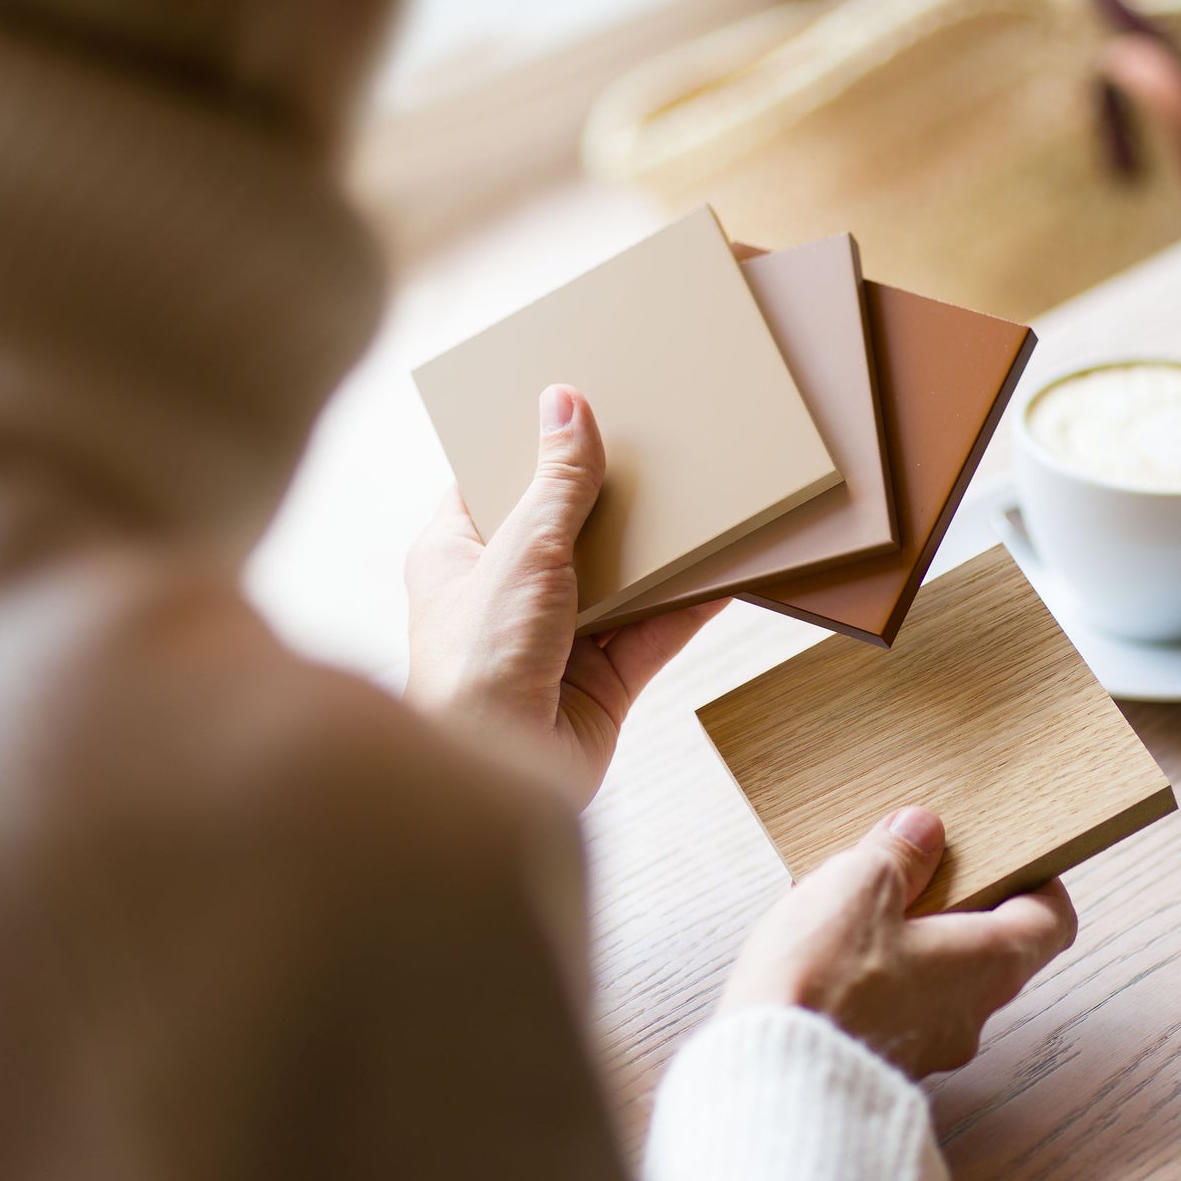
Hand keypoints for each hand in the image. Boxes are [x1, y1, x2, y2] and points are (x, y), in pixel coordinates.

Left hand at [405, 384, 725, 807]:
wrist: (497, 778)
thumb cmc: (475, 666)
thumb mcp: (522, 552)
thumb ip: (555, 483)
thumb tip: (564, 402)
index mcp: (454, 554)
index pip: (494, 484)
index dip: (534, 447)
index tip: (582, 405)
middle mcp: (502, 593)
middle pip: (567, 529)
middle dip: (614, 496)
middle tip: (660, 442)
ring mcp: (554, 638)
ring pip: (618, 579)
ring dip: (658, 550)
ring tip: (705, 494)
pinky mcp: (601, 681)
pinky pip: (653, 630)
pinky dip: (687, 603)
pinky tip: (725, 569)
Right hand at [721, 806, 1077, 1076]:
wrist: (772, 1073)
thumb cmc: (826, 982)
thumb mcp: (861, 884)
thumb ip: (898, 853)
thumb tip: (922, 831)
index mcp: (987, 964)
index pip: (1050, 923)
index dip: (1036, 883)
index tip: (1010, 855)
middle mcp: (971, 1012)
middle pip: (991, 948)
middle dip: (956, 905)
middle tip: (917, 868)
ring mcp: (929, 1045)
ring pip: (940, 978)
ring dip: (910, 941)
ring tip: (855, 906)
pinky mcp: (884, 1061)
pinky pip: (897, 1006)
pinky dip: (876, 975)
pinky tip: (830, 953)